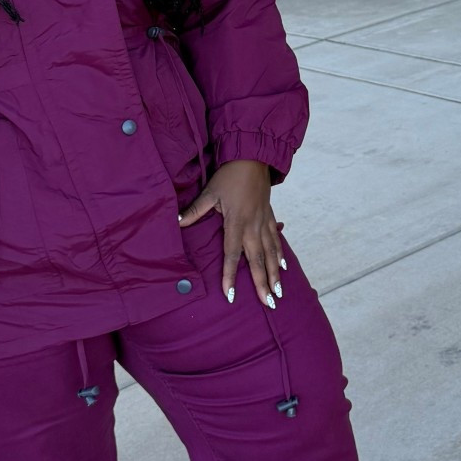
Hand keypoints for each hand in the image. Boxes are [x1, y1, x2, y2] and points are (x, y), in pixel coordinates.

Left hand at [177, 159, 284, 308]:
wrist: (253, 157)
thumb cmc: (229, 175)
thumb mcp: (210, 192)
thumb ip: (195, 211)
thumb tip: (177, 222)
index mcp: (236, 223)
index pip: (232, 255)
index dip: (230, 276)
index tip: (231, 295)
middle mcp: (253, 227)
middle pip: (257, 260)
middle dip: (263, 284)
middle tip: (269, 303)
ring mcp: (264, 222)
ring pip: (271, 254)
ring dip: (275, 274)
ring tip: (279, 293)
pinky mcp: (269, 216)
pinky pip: (276, 239)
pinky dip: (280, 254)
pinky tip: (284, 267)